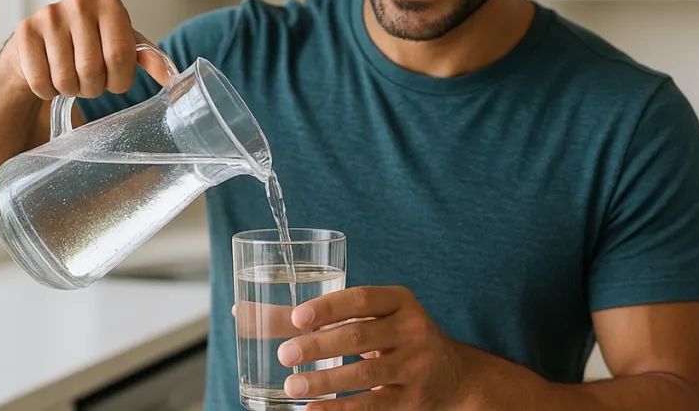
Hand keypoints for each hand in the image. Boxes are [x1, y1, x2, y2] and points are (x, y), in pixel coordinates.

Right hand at [0, 0, 172, 99]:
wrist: (43, 43)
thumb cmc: (90, 45)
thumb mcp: (123, 47)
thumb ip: (149, 59)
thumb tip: (173, 78)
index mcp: (110, 5)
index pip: (121, 57)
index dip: (119, 80)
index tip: (114, 80)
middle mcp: (79, 2)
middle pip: (92, 69)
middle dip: (93, 88)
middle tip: (90, 82)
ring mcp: (49, 15)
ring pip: (65, 79)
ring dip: (70, 90)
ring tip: (70, 78)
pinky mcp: (24, 31)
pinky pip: (40, 81)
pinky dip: (47, 90)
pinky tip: (49, 76)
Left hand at [275, 286, 476, 409]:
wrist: (453, 375)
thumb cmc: (394, 337)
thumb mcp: (370, 318)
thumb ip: (316, 317)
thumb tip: (245, 314)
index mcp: (399, 301)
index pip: (362, 298)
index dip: (329, 307)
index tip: (298, 317)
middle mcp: (411, 329)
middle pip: (360, 335)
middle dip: (319, 345)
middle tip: (286, 354)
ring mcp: (414, 365)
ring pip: (365, 373)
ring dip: (325, 381)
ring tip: (292, 385)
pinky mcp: (411, 398)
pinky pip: (372, 404)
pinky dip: (340, 409)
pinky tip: (312, 410)